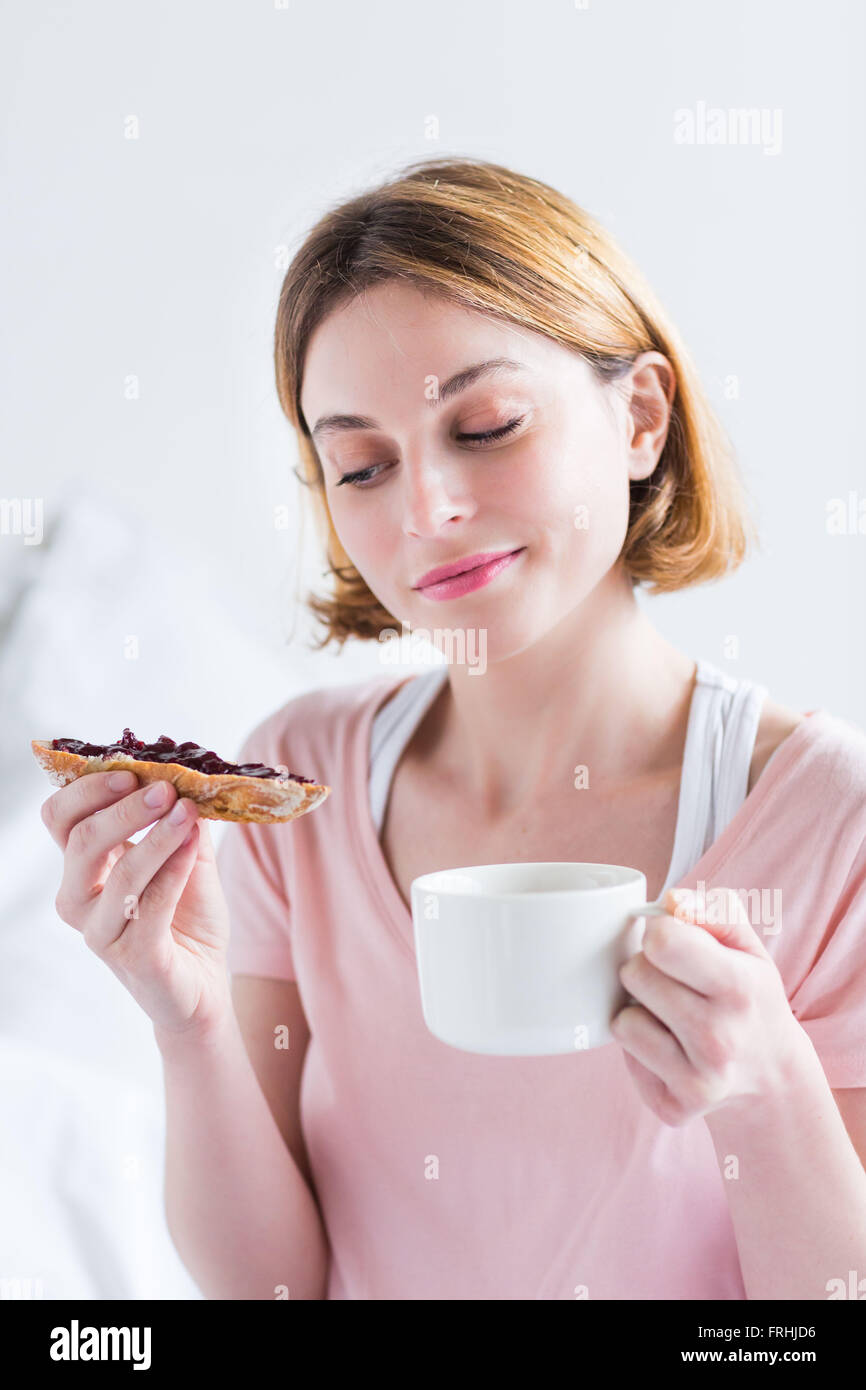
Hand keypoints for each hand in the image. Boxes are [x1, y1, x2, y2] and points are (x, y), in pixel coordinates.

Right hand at [41, 769, 232, 1038]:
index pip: (61, 818)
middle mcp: (79, 899)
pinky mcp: (134, 957)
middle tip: (163, 789)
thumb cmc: (186, 916)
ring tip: (188, 812)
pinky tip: (194, 845)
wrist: (204, 981)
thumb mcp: (185, 854)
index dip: (87, 789)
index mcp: (83, 867)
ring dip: (157, 837)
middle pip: (80, 840)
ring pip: (119, 874)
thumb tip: (188, 774)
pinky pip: (151, 906)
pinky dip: (175, 868)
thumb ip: (179, 817)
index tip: (131, 771)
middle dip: (123, 808)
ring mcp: (101, 932)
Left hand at [609, 886, 808, 1126]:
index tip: (675, 944)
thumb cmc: (749, 997)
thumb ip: (713, 911)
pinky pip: (625, 1055)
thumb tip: (671, 901)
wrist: (772, 1077)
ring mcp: (697, 1080)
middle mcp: (720, 1039)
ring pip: (622, 1019)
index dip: (660, 933)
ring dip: (640, 1011)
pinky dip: (641, 1047)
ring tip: (673, 1016)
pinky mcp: (674, 1108)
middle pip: (634, 974)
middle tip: (677, 984)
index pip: (662, 940)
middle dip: (647, 970)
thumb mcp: (747, 947)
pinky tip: (670, 1048)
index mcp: (740, 988)